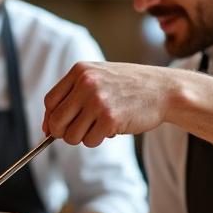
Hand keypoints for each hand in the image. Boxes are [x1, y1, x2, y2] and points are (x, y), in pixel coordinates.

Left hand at [42, 61, 175, 146]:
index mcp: (80, 71)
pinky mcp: (109, 118)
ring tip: (100, 126)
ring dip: (84, 137)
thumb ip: (74, 95)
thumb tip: (47, 127)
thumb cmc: (131, 87)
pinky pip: (90, 141)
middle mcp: (85, 84)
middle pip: (56, 121)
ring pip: (71, 136)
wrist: (164, 89)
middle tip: (81, 131)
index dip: (50, 119)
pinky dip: (98, 140)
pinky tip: (113, 128)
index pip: (50, 101)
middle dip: (65, 133)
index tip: (54, 129)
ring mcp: (97, 101)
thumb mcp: (100, 78)